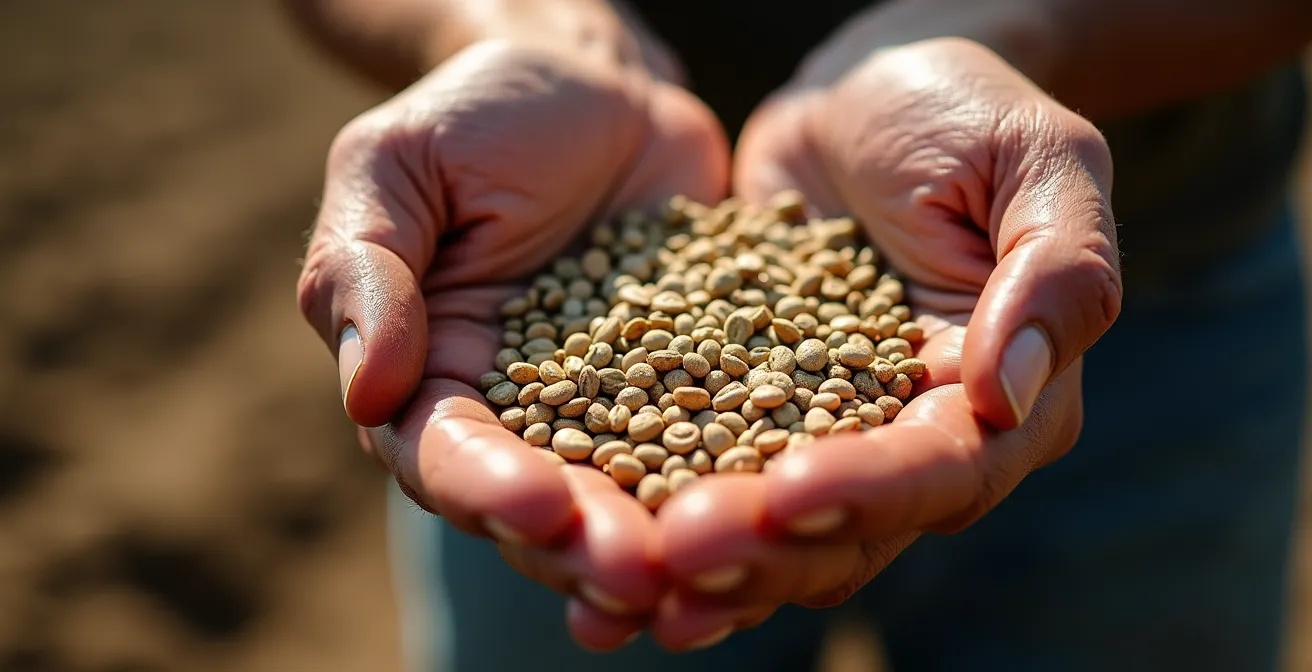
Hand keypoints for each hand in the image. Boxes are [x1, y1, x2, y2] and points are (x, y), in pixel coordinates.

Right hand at [296, 40, 728, 648]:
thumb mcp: (394, 167)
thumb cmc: (473, 116)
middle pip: (546, 505)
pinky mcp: (694, 382)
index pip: (446, 456)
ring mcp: (614, 407)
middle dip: (589, 546)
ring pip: (635, 494)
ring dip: (668, 539)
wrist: (593, 82)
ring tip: (712, 566)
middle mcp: (521, 414)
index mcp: (431, 378)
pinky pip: (721, 438)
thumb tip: (367, 390)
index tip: (543, 509)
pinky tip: (782, 510)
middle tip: (644, 576)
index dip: (489, 492)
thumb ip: (366, 271)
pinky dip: (743, 481)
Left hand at [649, 37, 1120, 646]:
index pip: (943, 468)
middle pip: (851, 525)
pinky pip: (711, 476)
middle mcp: (919, 437)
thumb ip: (1053, 272)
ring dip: (711, 559)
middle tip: (680, 550)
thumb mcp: (1037, 162)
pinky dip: (663, 513)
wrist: (862, 96)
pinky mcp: (753, 410)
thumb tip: (1003, 393)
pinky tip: (601, 542)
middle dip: (768, 547)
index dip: (869, 489)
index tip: (788, 491)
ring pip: (778, 530)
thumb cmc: (966, 113)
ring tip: (631, 576)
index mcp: (1006, 399)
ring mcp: (831, 432)